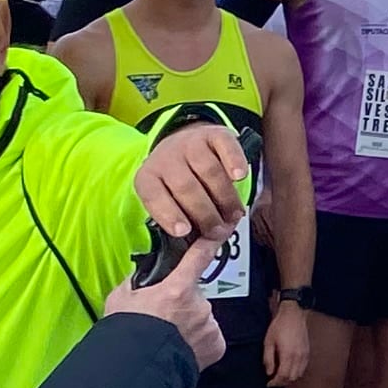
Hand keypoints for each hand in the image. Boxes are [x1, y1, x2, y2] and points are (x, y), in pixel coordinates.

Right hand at [107, 248, 226, 370]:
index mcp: (177, 289)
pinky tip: (180, 347)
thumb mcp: (123, 298)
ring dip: (189, 324)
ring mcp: (209, 326)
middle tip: (162, 319)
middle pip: (195, 296)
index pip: (199, 256)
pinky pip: (209, 337)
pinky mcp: (216, 345)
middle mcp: (199, 305)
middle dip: (182, 304)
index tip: (224, 228)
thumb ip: (139, 281)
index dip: (211, 240)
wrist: (134, 370)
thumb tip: (146, 273)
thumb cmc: (125, 333)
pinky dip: (198, 341)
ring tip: (168, 337)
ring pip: (202, 317)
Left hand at [135, 124, 250, 240]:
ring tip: (234, 214)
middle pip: (186, 188)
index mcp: (148, 178)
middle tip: (220, 230)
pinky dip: (234, 163)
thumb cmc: (177, 182)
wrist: (183, 140)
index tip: (183, 231)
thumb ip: (176, 221)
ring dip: (225, 197)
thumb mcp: (166, 201)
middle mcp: (165, 158)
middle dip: (205, 213)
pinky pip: (225, 148)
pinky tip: (239, 177)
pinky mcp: (213, 134)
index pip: (155, 197)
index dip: (169, 214)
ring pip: (209, 172)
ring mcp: (189, 144)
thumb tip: (190, 253)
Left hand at [261, 296, 310, 386]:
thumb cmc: (279, 326)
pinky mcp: (307, 352)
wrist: (293, 315)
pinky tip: (289, 369)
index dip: (275, 383)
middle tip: (273, 381)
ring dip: (289, 379)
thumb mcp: (268, 342)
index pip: (283, 376)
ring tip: (280, 376)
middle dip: (281, 382)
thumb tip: (269, 373)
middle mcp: (298, 357)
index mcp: (288, 355)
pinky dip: (296, 373)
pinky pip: (303, 368)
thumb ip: (268, 359)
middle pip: (291, 378)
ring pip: (298, 375)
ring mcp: (304, 355)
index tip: (268, 383)